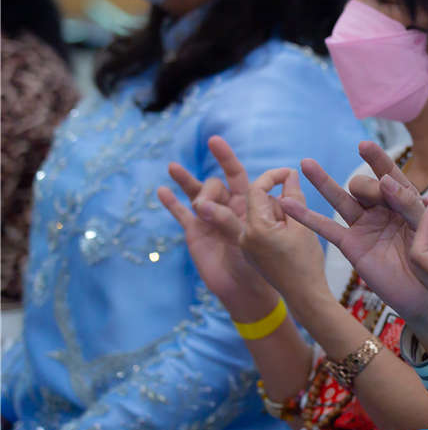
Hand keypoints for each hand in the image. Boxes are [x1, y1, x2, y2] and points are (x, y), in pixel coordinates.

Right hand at [157, 136, 280, 320]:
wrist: (247, 289)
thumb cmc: (263, 262)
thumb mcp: (259, 235)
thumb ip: (247, 216)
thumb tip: (251, 192)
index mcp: (247, 203)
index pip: (236, 174)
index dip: (226, 157)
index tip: (214, 140)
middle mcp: (227, 206)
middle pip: (214, 185)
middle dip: (209, 187)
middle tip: (204, 202)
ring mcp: (209, 217)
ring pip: (196, 194)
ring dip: (187, 184)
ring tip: (176, 173)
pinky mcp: (195, 231)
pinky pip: (181, 213)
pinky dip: (172, 202)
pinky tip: (162, 191)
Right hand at [280, 142, 427, 343]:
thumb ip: (410, 205)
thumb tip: (386, 180)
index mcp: (405, 201)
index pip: (390, 174)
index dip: (378, 160)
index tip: (364, 145)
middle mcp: (382, 210)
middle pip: (364, 186)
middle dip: (368, 187)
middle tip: (380, 195)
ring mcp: (365, 226)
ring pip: (341, 199)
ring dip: (323, 182)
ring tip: (306, 163)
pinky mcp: (352, 246)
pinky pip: (326, 228)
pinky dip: (306, 217)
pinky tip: (287, 204)